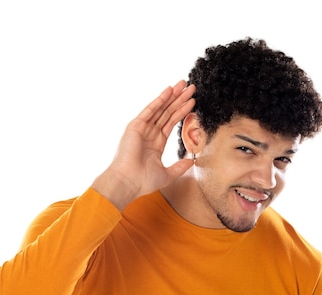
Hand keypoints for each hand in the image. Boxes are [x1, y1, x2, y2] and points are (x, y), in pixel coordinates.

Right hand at [92, 80, 195, 209]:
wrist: (129, 182)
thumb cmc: (144, 181)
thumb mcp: (167, 174)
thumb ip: (179, 167)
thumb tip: (192, 161)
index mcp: (156, 143)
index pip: (171, 123)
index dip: (182, 111)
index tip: (192, 102)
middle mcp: (149, 133)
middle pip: (168, 112)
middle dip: (180, 100)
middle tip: (192, 87)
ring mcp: (142, 128)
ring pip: (161, 108)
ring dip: (173, 96)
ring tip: (184, 84)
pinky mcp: (135, 126)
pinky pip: (150, 110)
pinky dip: (160, 99)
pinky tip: (169, 90)